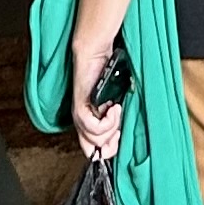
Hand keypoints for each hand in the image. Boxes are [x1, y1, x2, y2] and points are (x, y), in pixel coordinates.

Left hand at [71, 39, 122, 157]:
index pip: (91, 150)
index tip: (119, 138)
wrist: (94, 54)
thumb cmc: (106, 75)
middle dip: (110, 143)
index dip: (107, 151)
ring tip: (116, 111)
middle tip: (119, 128)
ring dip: (111, 128)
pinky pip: (93, 127)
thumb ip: (116, 118)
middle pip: (92, 149)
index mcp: (88, 122)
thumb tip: (124, 135)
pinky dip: (107, 121)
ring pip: (94, 139)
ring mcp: (79, 114)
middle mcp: (81, 121)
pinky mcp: (80, 106)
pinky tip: (113, 108)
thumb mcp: (114, 101)